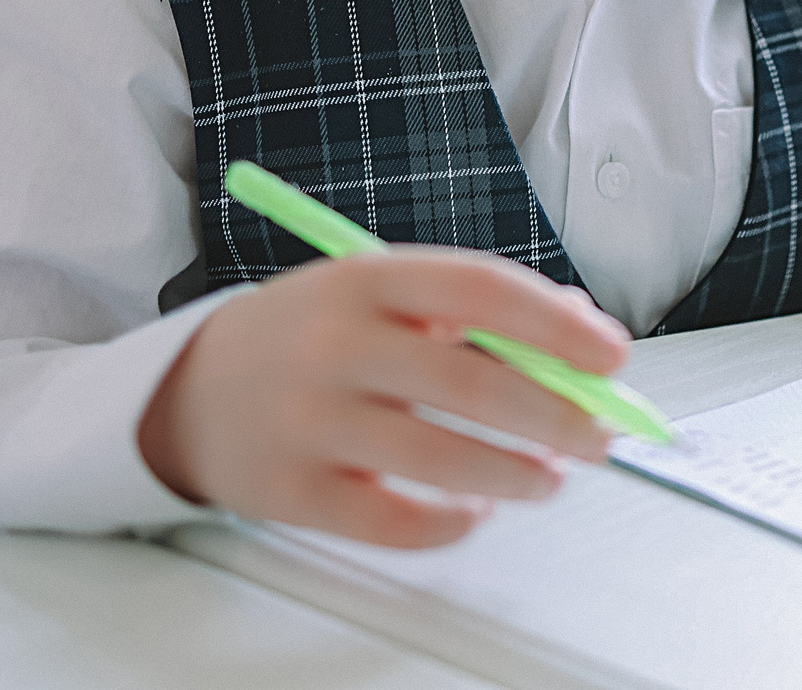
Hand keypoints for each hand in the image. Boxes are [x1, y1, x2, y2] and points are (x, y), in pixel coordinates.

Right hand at [137, 247, 631, 547]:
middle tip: (599, 434)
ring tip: (550, 478)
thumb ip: (476, 308)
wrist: (189, 388)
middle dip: (555, 414)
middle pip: (470, 381)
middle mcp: (335, 344)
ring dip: (516, 475)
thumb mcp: (384, 293)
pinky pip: (393, 521)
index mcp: (367, 279)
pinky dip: (449, 523)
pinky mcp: (289, 491)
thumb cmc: (312, 334)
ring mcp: (307, 420)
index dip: (556, 326)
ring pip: (440, 459)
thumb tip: (580, 332)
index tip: (612, 356)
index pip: (481, 291)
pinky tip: (473, 509)